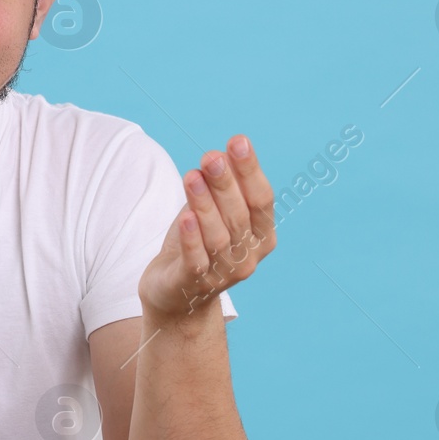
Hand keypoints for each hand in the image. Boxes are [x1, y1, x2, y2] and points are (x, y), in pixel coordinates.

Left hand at [138, 135, 275, 318]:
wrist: (176, 298)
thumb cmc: (198, 246)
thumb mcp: (212, 212)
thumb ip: (219, 188)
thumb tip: (221, 153)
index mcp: (261, 236)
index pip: (262, 199)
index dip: (250, 171)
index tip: (238, 141)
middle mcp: (248, 257)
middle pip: (239, 216)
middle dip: (226, 184)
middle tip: (212, 156)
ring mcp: (222, 274)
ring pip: (217, 237)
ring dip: (205, 205)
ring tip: (192, 176)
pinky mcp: (192, 285)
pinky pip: (195, 260)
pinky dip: (191, 239)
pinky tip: (185, 216)